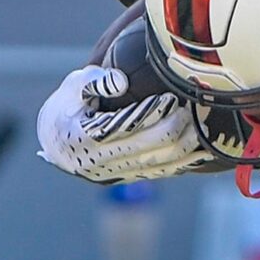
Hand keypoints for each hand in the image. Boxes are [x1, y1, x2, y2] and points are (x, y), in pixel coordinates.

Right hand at [36, 62, 214, 183]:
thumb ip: (94, 82)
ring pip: (160, 165)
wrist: (54, 146)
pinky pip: (161, 173)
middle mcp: (101, 162)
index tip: (172, 95)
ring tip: (205, 124)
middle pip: (151, 148)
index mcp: (85, 139)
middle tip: (195, 106)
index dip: (154, 113)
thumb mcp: (71, 88)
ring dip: (186, 146)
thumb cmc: (65, 109)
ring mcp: (117, 175)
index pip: (128, 127)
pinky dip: (183, 162)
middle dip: (177, 127)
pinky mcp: (129, 179)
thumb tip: (121, 80)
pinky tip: (203, 149)